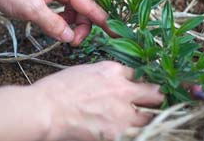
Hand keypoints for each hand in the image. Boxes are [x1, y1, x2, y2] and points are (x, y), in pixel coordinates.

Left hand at [0, 0, 108, 45]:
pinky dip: (58, 19)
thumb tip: (70, 38)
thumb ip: (53, 25)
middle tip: (70, 43)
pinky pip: (58, 8)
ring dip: (68, 24)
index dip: (104, 23)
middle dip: (81, 27)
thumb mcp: (31, 10)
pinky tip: (50, 27)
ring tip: (59, 37)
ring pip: (70, 10)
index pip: (91, 6)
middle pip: (82, 9)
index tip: (116, 36)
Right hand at [0, 61, 163, 140]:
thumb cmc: (57, 90)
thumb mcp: (85, 71)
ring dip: (148, 118)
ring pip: (151, 117)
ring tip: (144, 120)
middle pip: (156, 93)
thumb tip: (117, 82)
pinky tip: (133, 131)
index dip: (144, 81)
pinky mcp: (117, 133)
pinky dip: (136, 132)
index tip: (146, 87)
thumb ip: (106, 76)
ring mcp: (122, 113)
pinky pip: (137, 134)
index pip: (141, 73)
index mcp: (114, 71)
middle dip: (158, 98)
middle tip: (157, 103)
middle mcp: (123, 90)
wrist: (46, 110)